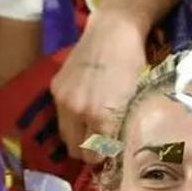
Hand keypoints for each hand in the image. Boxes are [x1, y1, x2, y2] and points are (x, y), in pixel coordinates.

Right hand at [50, 8, 147, 162]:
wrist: (114, 33)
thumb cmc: (135, 67)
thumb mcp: (136, 102)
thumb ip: (123, 129)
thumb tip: (116, 151)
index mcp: (103, 117)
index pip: (96, 155)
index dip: (104, 158)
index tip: (112, 156)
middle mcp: (79, 111)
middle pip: (77, 151)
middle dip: (90, 152)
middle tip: (102, 147)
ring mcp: (64, 99)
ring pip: (66, 137)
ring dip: (78, 139)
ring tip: (92, 132)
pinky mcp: (55, 88)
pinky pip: (59, 118)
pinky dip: (71, 121)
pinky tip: (83, 113)